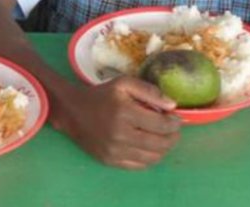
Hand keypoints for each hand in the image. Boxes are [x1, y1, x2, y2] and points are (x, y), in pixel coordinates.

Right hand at [57, 77, 180, 168]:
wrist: (72, 111)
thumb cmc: (100, 95)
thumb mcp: (123, 84)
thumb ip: (149, 91)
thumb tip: (172, 105)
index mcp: (125, 113)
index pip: (160, 125)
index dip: (174, 123)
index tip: (176, 119)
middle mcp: (120, 135)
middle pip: (159, 144)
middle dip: (172, 137)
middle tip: (174, 130)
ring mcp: (115, 151)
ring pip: (152, 157)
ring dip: (164, 149)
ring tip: (163, 138)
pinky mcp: (110, 161)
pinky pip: (139, 165)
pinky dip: (150, 158)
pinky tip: (150, 147)